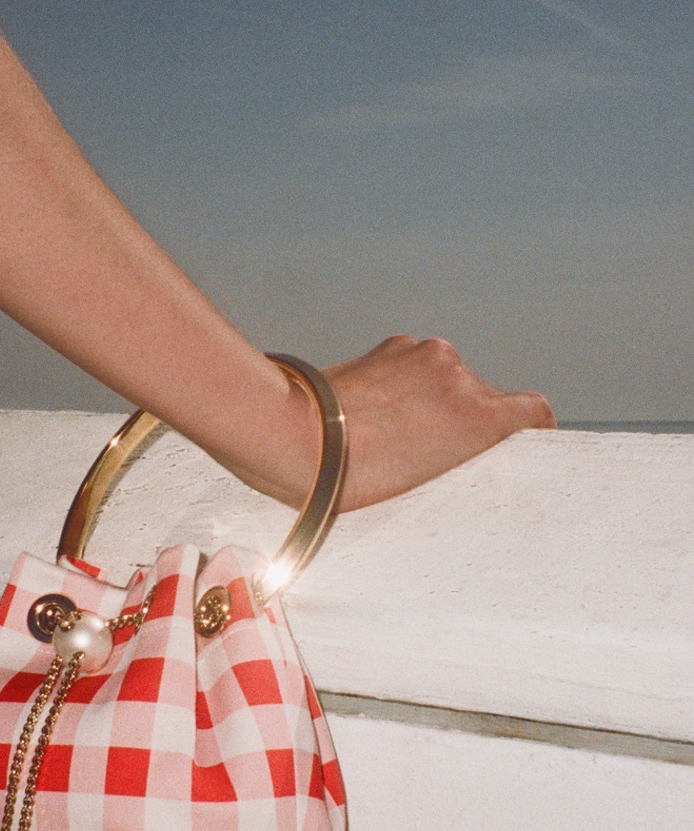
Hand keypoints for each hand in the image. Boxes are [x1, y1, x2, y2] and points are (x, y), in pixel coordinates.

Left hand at [323, 336, 555, 510]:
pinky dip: (408, 382)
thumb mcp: (424, 483)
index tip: (527, 439)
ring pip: (449, 378)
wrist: (298, 439)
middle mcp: (460, 375)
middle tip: (443, 450)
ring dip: (437, 398)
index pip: (533, 410)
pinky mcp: (392, 347)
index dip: (534, 426)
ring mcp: (424, 355)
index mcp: (480, 415)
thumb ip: (458, 453)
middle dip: (472, 419)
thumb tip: (458, 447)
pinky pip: (416, 365)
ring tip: (401, 430)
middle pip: (486, 396)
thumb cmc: (355, 478)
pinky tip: (379, 407)